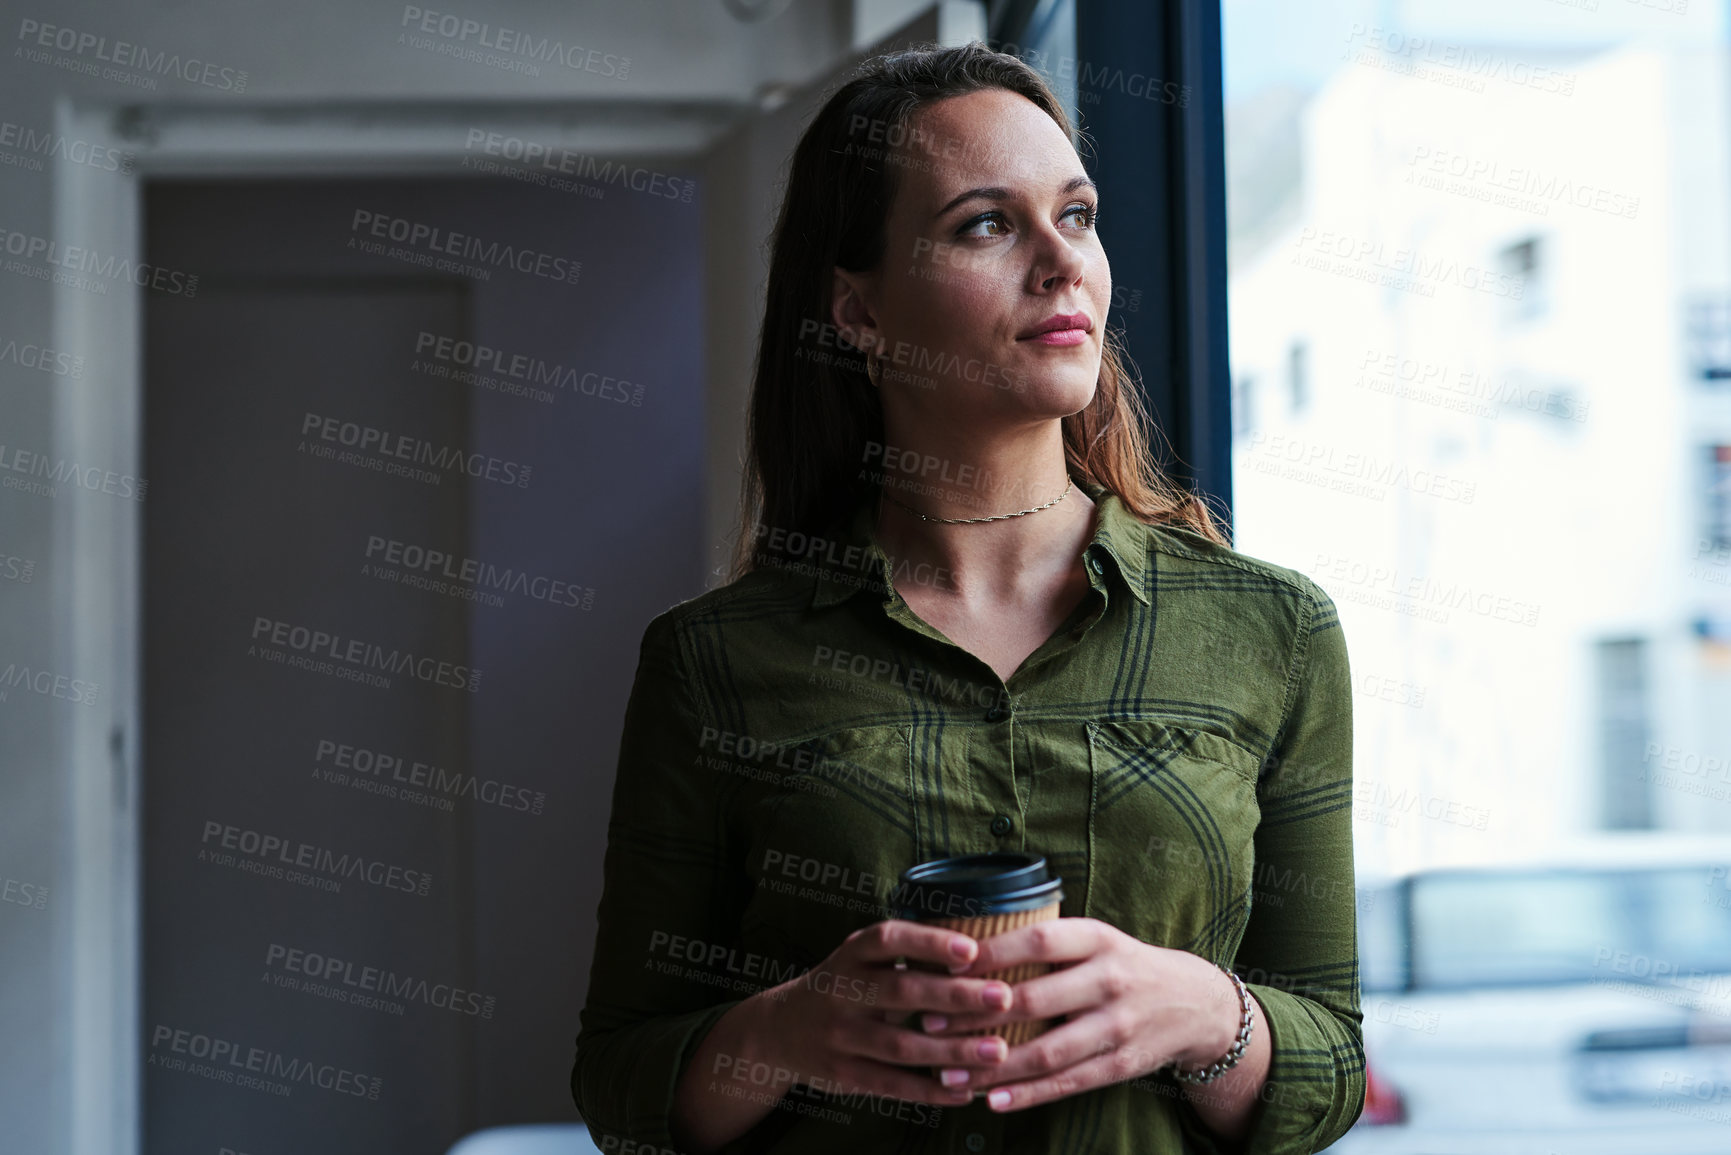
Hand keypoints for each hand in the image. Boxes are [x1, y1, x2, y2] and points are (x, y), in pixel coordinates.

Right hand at [746, 919, 1024, 1107]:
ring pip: (900, 1045)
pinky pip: (890, 1085)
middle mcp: (842, 989)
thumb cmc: (846, 985)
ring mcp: (839, 1034)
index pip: (889, 939)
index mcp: (852, 953)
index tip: (972, 950)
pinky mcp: (841, 1073)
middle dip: (956, 996)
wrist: (781, 1030)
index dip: (930, 943)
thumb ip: (908, 954)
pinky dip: (930, 1090)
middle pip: (901, 991)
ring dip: (952, 1050)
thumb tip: (985, 947)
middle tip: (1004, 997)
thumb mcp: (862, 958)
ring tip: (998, 1052)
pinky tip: (965, 1090)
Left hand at [916, 917, 1243, 1110]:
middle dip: (977, 1014)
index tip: (946, 964)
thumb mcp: (1093, 938)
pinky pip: (1068, 1083)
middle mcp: (1110, 980)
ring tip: (947, 1073)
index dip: (992, 953)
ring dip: (993, 1067)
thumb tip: (964, 944)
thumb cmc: (1120, 965)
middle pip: (1035, 1000)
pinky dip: (1029, 1094)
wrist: (1194, 1003)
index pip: (1039, 941)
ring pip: (1047, 1052)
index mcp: (1098, 938)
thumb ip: (1044, 941)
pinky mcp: (1122, 1065)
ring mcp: (1119, 1026)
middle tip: (929, 1020)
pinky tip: (992, 1100)